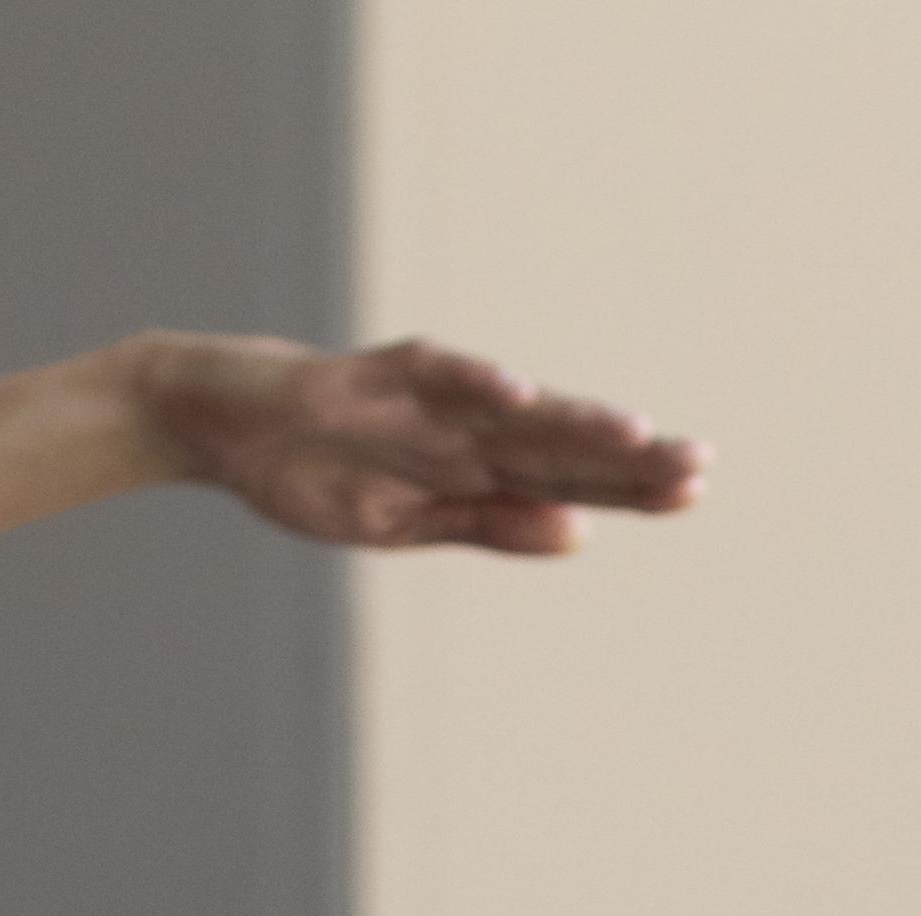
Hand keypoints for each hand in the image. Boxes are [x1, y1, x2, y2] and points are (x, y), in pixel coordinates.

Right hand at [128, 335, 708, 555]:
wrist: (220, 426)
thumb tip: (580, 537)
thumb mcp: (404, 527)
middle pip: (558, 445)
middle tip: (700, 467)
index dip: (630, 486)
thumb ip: (488, 527)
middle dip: (626, 459)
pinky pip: (430, 375)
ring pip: (512, 410)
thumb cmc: (314, 471)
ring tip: (636, 435)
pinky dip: (472, 381)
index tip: (695, 493)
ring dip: (571, 421)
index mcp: (473, 468)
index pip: (568, 479)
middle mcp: (464, 426)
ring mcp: (423, 398)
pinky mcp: (372, 374)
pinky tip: (520, 391)